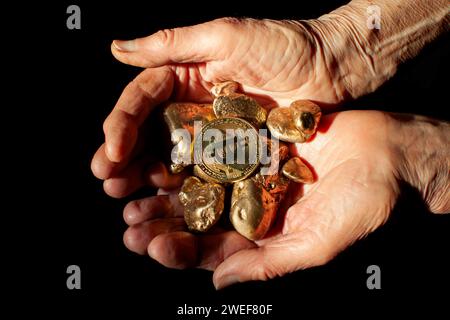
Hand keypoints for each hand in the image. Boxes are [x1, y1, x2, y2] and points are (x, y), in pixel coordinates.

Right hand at [91, 17, 353, 196]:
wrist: (333, 67)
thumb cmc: (284, 45)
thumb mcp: (225, 37)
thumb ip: (172, 44)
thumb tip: (116, 49)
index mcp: (186, 78)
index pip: (141, 102)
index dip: (121, 125)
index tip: (111, 152)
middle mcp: (194, 107)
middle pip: (149, 134)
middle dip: (125, 158)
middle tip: (108, 183)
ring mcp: (214, 134)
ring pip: (171, 157)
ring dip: (146, 178)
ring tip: (127, 200)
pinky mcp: (236, 155)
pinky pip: (204, 172)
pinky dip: (185, 188)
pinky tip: (167, 203)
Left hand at [118, 110, 448, 288]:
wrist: (388, 156)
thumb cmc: (362, 204)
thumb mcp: (317, 244)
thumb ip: (269, 265)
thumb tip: (220, 283)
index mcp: (261, 237)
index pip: (210, 251)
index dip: (178, 251)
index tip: (150, 247)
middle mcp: (251, 207)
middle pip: (197, 219)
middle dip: (162, 222)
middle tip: (130, 222)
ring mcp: (251, 174)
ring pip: (199, 184)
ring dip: (167, 188)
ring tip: (135, 190)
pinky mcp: (255, 143)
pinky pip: (217, 148)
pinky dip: (191, 152)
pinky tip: (165, 152)